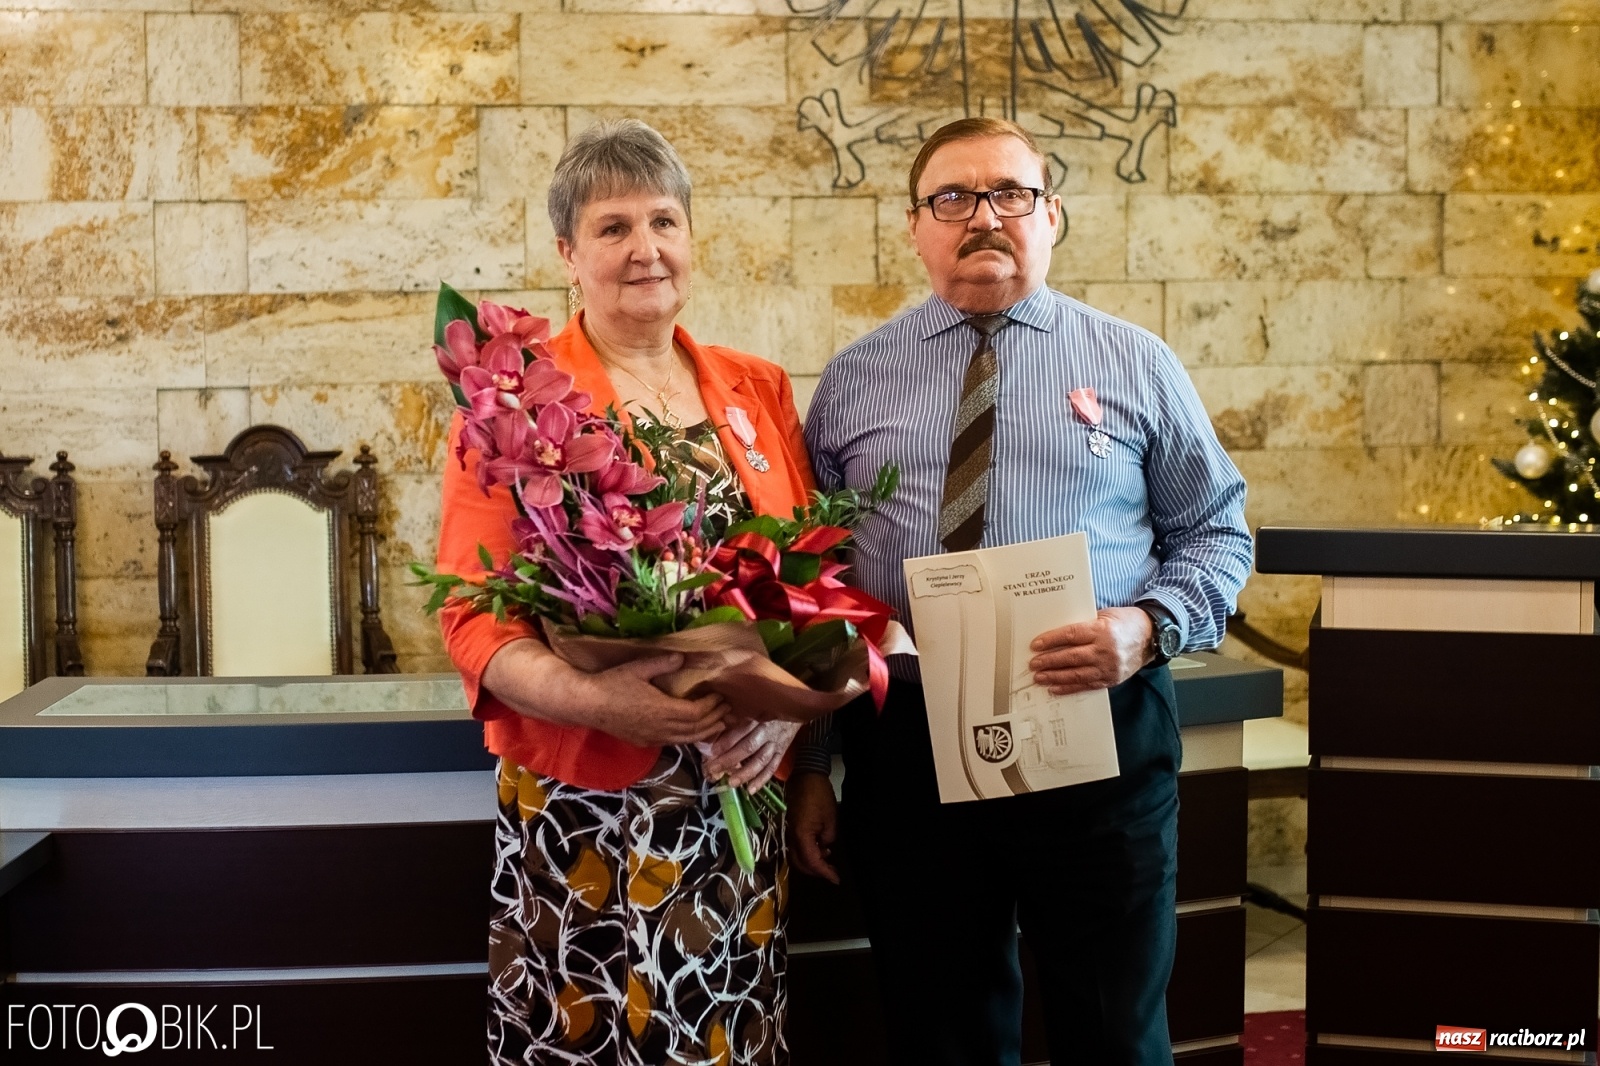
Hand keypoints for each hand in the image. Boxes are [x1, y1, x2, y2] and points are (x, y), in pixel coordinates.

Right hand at [574, 654, 729, 747]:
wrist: (586, 704)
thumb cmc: (611, 684)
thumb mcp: (638, 668)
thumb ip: (663, 663)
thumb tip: (683, 657)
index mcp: (662, 710)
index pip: (696, 713)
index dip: (711, 707)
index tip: (721, 696)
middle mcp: (660, 728)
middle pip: (695, 729)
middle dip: (714, 720)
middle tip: (728, 711)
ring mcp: (652, 738)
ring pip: (686, 740)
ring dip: (704, 733)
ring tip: (718, 725)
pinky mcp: (644, 742)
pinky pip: (673, 743)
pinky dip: (688, 738)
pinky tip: (692, 732)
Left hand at [702, 718, 802, 792]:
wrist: (793, 708)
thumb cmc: (766, 709)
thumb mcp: (751, 709)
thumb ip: (735, 720)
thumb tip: (713, 734)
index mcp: (756, 719)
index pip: (739, 732)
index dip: (725, 743)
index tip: (711, 752)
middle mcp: (766, 731)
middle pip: (748, 748)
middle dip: (730, 760)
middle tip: (714, 770)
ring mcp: (775, 744)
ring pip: (760, 761)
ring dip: (745, 773)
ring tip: (732, 783)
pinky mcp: (781, 753)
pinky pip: (772, 768)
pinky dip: (762, 780)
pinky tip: (750, 790)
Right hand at [785, 772, 839, 883]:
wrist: (805, 775)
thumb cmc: (819, 794)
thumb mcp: (831, 818)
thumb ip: (828, 837)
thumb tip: (824, 846)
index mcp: (801, 835)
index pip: (812, 861)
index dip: (824, 872)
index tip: (836, 879)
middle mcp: (791, 836)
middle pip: (800, 863)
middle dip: (816, 871)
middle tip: (832, 872)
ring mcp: (789, 831)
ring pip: (797, 855)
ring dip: (811, 861)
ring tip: (827, 858)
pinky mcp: (790, 826)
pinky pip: (796, 846)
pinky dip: (807, 851)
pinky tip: (820, 846)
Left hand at [1028, 606, 1152, 695]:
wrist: (1152, 637)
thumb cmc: (1126, 622)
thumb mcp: (1105, 615)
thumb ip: (1084, 624)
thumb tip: (1057, 634)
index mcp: (1102, 631)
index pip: (1071, 635)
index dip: (1051, 640)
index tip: (1036, 645)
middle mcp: (1105, 651)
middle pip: (1071, 657)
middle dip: (1049, 661)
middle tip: (1033, 664)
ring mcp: (1109, 667)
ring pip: (1076, 674)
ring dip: (1055, 677)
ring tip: (1040, 678)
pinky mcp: (1111, 679)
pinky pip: (1087, 685)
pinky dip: (1069, 688)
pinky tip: (1055, 688)